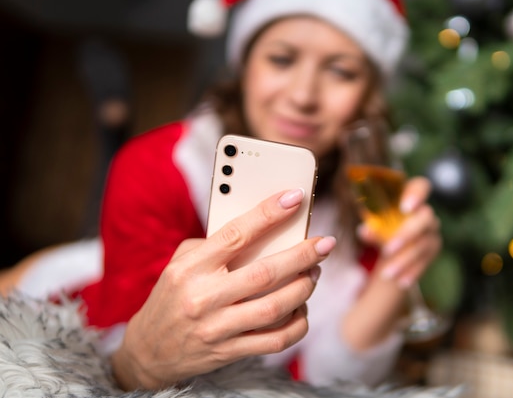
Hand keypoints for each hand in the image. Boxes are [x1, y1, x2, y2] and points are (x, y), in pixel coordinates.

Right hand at [110, 189, 335, 390]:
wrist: (148, 351)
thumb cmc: (171, 297)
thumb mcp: (180, 264)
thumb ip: (214, 247)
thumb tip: (262, 229)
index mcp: (191, 268)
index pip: (236, 234)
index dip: (269, 213)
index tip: (295, 198)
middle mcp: (203, 297)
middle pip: (265, 273)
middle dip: (303, 255)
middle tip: (325, 243)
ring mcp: (216, 328)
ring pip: (275, 307)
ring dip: (304, 288)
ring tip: (314, 273)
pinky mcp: (228, 352)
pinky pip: (275, 340)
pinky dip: (297, 324)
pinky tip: (302, 308)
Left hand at [358, 176, 440, 288]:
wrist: (391, 247)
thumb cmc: (381, 227)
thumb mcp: (374, 226)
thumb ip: (371, 227)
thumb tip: (364, 231)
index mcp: (411, 197)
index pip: (421, 186)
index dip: (416, 194)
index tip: (405, 207)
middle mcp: (426, 213)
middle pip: (424, 220)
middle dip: (406, 235)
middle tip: (387, 250)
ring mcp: (432, 232)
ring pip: (423, 245)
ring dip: (404, 260)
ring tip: (386, 274)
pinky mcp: (432, 250)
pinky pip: (425, 262)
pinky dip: (412, 272)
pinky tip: (401, 282)